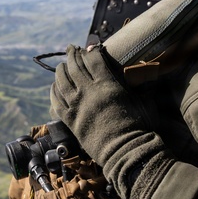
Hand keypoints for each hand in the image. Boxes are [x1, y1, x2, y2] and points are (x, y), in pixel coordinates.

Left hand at [50, 44, 151, 168]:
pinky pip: (56, 102)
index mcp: (107, 85)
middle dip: (73, 54)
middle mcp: (88, 92)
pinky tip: (54, 86)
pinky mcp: (70, 120)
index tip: (91, 47)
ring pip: (62, 81)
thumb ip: (138, 85)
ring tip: (62, 65)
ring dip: (61, 70)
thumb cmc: (139, 127)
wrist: (126, 151)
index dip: (91, 51)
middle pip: (75, 66)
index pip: (94, 60)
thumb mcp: (143, 101)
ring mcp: (77, 106)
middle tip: (72, 49)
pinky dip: (54, 91)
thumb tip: (142, 73)